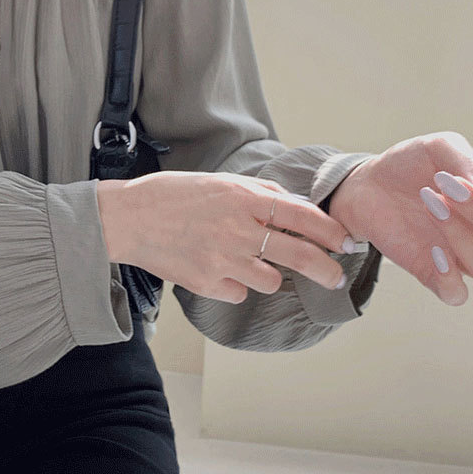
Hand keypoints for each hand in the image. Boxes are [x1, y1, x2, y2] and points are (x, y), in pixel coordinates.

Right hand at [98, 171, 360, 304]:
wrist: (128, 219)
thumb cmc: (171, 196)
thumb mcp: (219, 181)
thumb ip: (258, 193)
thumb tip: (293, 205)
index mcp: (244, 199)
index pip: (303, 216)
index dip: (330, 231)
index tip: (345, 241)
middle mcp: (239, 230)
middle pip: (300, 255)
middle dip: (326, 269)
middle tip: (335, 277)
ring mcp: (223, 260)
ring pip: (271, 281)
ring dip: (268, 274)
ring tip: (245, 262)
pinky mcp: (207, 284)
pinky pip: (239, 292)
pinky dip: (234, 285)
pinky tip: (215, 269)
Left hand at [327, 131, 472, 305]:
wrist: (367, 183)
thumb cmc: (410, 165)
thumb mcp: (439, 148)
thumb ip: (467, 162)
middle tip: (450, 190)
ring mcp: (459, 255)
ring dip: (462, 236)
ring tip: (431, 205)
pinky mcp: (431, 272)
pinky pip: (456, 293)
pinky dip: (451, 279)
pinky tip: (433, 251)